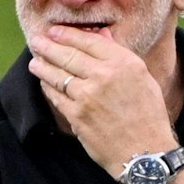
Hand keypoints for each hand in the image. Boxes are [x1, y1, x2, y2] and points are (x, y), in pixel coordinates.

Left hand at [26, 25, 172, 172]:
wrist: (144, 152)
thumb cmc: (148, 115)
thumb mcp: (143, 78)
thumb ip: (119, 55)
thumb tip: (101, 34)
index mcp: (124, 63)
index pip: (89, 41)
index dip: (67, 34)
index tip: (55, 31)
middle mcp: (105, 76)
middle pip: (68, 55)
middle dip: (48, 46)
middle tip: (37, 41)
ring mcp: (88, 96)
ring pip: (58, 75)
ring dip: (43, 66)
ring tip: (35, 60)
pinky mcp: (76, 116)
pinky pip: (56, 96)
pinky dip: (48, 87)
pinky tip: (44, 82)